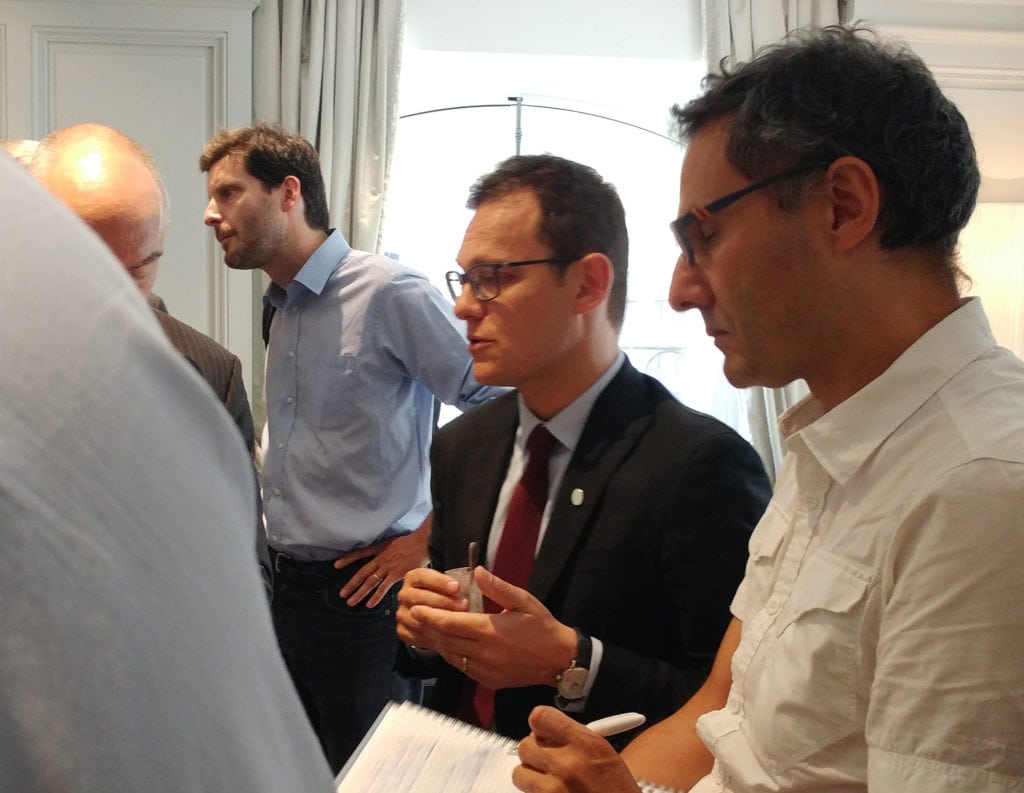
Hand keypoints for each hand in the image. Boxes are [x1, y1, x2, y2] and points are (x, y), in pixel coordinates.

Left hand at [335, 516, 430, 607]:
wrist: (422, 542)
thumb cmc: (412, 541)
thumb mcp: (394, 542)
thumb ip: (387, 551)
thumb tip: (384, 559)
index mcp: (379, 548)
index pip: (360, 553)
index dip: (347, 559)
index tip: (336, 565)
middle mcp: (380, 558)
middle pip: (362, 572)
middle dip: (351, 584)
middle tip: (342, 594)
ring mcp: (387, 567)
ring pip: (370, 582)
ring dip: (359, 593)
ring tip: (350, 602)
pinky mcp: (396, 574)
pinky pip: (383, 588)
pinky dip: (375, 597)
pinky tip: (369, 604)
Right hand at [396, 567, 468, 647]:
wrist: (435, 612)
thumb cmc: (449, 595)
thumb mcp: (454, 583)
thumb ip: (464, 578)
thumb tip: (480, 572)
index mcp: (414, 578)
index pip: (422, 576)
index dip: (439, 581)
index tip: (457, 587)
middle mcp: (405, 595)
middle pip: (418, 597)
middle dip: (441, 601)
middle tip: (463, 605)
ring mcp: (402, 613)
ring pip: (415, 617)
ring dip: (436, 620)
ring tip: (458, 622)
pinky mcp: (403, 631)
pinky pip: (413, 635)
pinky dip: (428, 636)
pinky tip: (446, 637)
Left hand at [403, 567, 576, 689]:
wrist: (559, 659)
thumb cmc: (542, 626)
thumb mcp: (523, 601)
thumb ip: (498, 587)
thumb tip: (476, 571)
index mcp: (491, 631)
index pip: (451, 624)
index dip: (431, 616)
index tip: (416, 608)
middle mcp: (484, 653)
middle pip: (446, 640)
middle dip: (427, 628)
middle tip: (414, 615)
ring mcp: (485, 670)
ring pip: (451, 656)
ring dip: (436, 642)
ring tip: (423, 628)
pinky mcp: (488, 681)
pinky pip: (462, 667)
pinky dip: (450, 654)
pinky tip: (445, 644)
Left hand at [513, 706, 641, 792]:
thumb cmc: (618, 792)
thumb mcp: (605, 756)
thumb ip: (574, 740)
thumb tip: (546, 733)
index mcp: (586, 744)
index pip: (541, 717)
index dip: (539, 725)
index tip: (542, 732)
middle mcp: (568, 764)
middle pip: (525, 745)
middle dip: (534, 753)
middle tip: (546, 761)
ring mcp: (554, 791)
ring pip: (519, 774)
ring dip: (531, 778)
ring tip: (549, 784)